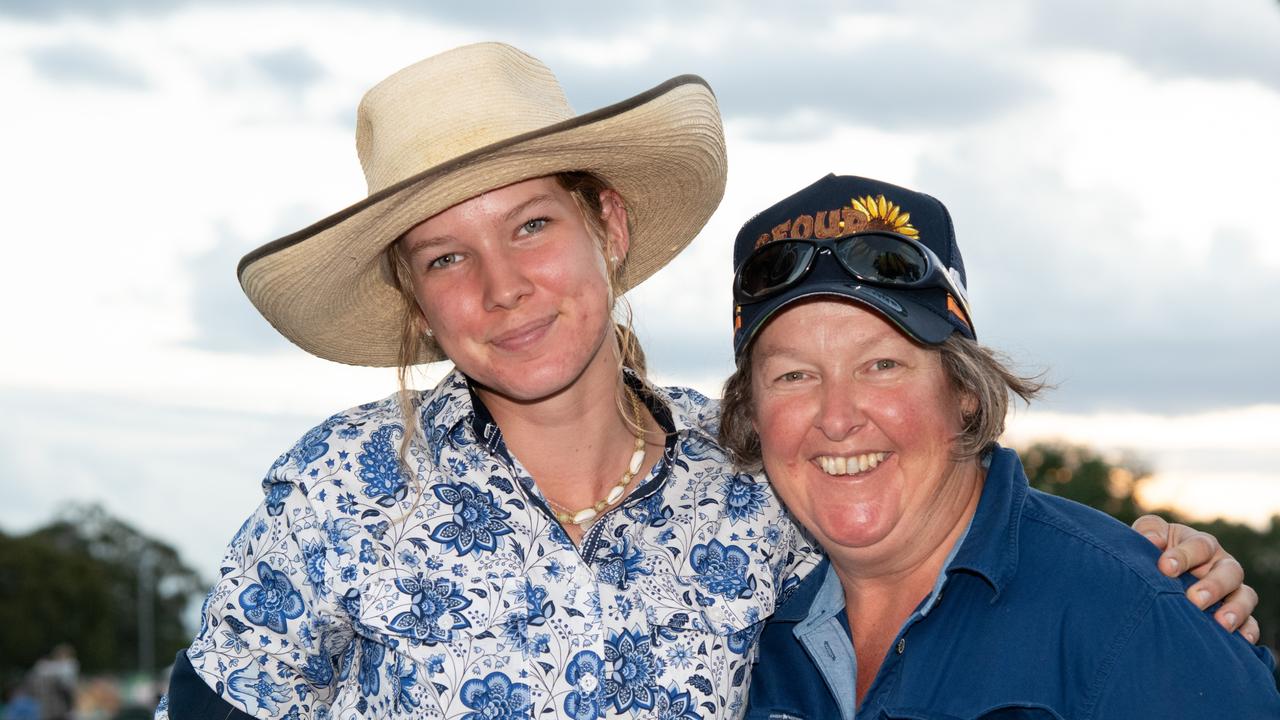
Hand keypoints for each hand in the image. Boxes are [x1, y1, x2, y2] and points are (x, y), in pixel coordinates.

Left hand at [1133, 514, 1259, 642]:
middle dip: (1213, 586)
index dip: (1184, 556)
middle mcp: (1221, 565)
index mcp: (1201, 544)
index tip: (1165, 568)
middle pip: (1230, 571)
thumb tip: (1151, 540)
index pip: (1200, 546)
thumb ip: (1149, 531)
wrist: (1154, 577)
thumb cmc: (1153, 552)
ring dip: (1236, 609)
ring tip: (1221, 623)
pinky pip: (1250, 622)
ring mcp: (1231, 590)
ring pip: (1245, 596)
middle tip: (1194, 599)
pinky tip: (1242, 640)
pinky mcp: (1235, 613)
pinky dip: (1249, 630)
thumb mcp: (1149, 535)